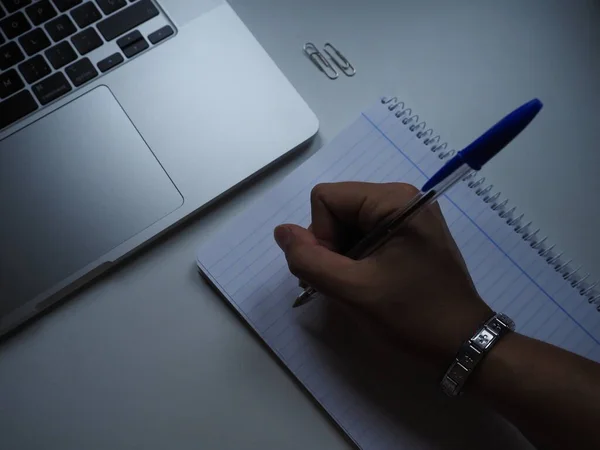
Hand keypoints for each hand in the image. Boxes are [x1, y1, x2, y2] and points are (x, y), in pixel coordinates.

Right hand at [273, 182, 491, 368]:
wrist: (463, 345)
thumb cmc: (412, 316)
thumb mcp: (354, 291)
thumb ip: (310, 260)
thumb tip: (282, 232)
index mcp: (394, 200)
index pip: (327, 199)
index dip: (321, 235)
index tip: (341, 271)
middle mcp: (403, 198)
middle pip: (338, 208)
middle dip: (332, 246)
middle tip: (349, 283)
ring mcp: (409, 216)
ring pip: (349, 224)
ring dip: (343, 255)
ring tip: (360, 286)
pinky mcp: (411, 234)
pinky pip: (367, 234)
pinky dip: (357, 258)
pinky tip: (369, 282)